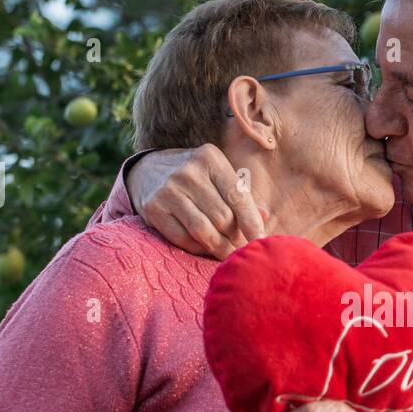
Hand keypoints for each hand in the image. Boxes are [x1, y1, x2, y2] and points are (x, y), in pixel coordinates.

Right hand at [126, 144, 265, 258]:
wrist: (146, 170)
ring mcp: (168, 190)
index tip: (261, 241)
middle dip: (235, 236)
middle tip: (240, 246)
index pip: (237, 196)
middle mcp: (188, 172)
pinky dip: (199, 248)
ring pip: (204, 231)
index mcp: (210, 158)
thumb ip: (242, 196)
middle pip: (222, 218)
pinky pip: (183, 239)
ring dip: (220, 248)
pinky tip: (206, 248)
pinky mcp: (153, 208)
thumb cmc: (195, 177)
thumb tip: (265, 217)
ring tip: (228, 253)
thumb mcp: (218, 175)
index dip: (252, 223)